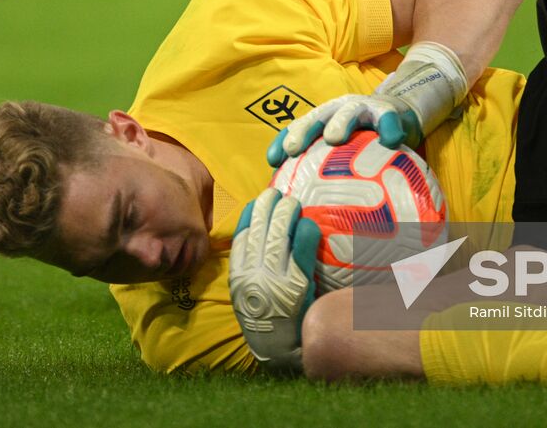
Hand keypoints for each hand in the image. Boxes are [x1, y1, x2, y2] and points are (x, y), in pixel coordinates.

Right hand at [228, 188, 321, 373]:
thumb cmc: (266, 319)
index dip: (248, 215)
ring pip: (277, 236)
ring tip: (293, 202)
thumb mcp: (246, 295)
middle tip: (278, 194)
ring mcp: (272, 280)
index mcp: (238, 277)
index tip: (256, 202)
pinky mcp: (294, 287)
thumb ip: (250, 270)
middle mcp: (252, 275)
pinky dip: (304, 235)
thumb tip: (259, 240)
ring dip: (286, 213)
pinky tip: (309, 224)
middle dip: (267, 207)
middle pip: (258, 231)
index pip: (240, 237)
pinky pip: (300, 253)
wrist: (278, 352)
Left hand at [265, 41, 469, 167]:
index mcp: (323, 120)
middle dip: (304, 131)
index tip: (272, 161)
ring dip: (340, 122)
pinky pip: (389, 119)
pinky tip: (390, 141)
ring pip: (349, 112)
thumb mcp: (344, 153)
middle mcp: (339, 110)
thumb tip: (307, 209)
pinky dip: (388, 128)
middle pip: (317, 117)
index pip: (298, 129)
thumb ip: (328, 171)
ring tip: (333, 138)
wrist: (400, 114)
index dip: (283, 142)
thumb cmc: (365, 141)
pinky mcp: (390, 111)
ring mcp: (364, 108)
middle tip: (295, 150)